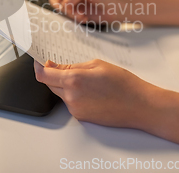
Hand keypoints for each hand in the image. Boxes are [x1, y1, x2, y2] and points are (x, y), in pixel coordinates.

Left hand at [34, 59, 161, 128]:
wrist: (140, 106)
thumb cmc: (123, 84)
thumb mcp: (97, 65)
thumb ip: (72, 66)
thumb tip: (54, 67)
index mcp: (74, 80)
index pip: (43, 75)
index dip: (39, 67)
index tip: (39, 62)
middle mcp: (71, 96)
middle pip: (50, 84)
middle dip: (53, 75)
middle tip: (65, 67)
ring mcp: (75, 109)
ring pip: (60, 94)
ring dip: (65, 86)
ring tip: (88, 82)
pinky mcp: (81, 117)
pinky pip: (70, 103)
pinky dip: (74, 96)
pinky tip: (91, 92)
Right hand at [50, 0, 122, 22]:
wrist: (116, 10)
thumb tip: (64, 2)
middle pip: (56, 0)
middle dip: (61, 6)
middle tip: (68, 9)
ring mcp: (74, 6)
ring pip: (64, 11)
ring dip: (72, 14)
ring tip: (82, 14)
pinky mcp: (78, 15)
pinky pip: (71, 18)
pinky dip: (77, 19)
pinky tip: (85, 18)